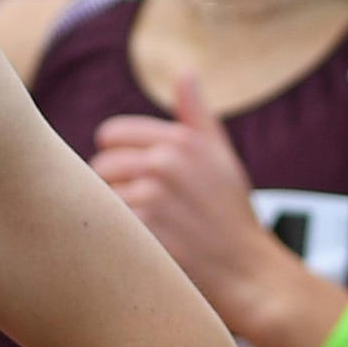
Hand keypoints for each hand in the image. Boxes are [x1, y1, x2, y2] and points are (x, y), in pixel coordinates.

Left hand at [93, 73, 312, 346]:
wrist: (249, 274)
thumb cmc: (231, 219)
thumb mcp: (222, 159)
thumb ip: (197, 117)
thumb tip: (185, 72)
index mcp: (180, 139)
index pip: (110, 136)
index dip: (118, 161)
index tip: (137, 184)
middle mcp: (166, 161)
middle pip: (99, 167)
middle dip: (112, 191)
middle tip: (142, 216)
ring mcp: (153, 196)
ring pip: (99, 199)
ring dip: (113, 220)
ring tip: (146, 236)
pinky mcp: (144, 230)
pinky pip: (106, 227)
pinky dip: (116, 241)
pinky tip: (140, 251)